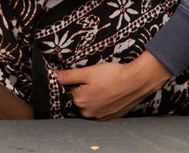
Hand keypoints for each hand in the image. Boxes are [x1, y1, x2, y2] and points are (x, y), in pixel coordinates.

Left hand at [54, 50, 172, 119]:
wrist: (136, 81)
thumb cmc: (112, 75)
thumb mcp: (87, 72)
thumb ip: (68, 76)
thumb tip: (53, 76)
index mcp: (80, 101)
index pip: (71, 89)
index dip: (78, 80)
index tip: (89, 76)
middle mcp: (88, 113)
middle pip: (80, 98)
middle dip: (86, 88)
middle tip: (98, 80)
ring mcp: (100, 117)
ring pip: (91, 103)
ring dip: (95, 95)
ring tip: (105, 86)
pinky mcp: (110, 117)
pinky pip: (101, 108)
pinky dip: (103, 101)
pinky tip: (110, 93)